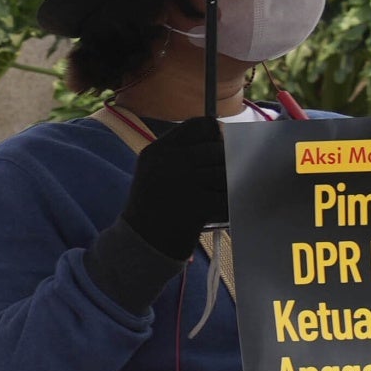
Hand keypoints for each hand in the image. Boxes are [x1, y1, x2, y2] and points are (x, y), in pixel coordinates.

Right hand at [120, 115, 228, 253]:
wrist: (140, 246)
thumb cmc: (155, 207)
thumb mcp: (157, 171)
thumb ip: (185, 152)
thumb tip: (230, 139)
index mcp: (157, 151)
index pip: (201, 125)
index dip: (215, 134)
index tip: (214, 149)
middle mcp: (168, 162)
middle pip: (219, 148)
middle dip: (223, 165)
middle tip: (212, 184)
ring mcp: (182, 183)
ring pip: (227, 172)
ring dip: (226, 187)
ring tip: (210, 199)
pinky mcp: (197, 205)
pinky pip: (230, 196)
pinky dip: (229, 206)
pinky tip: (215, 213)